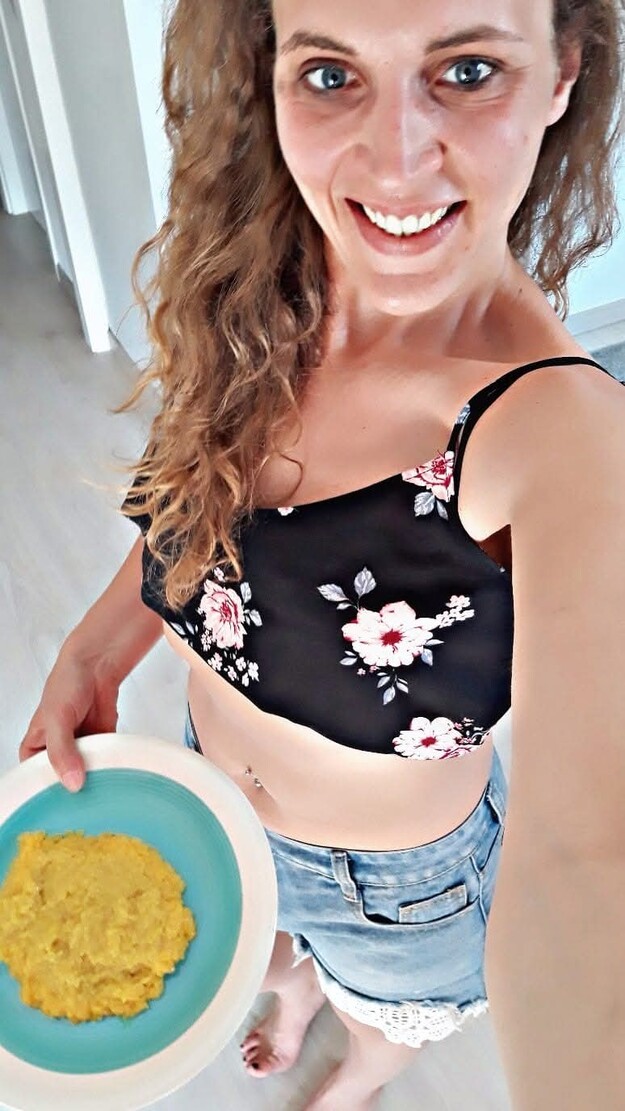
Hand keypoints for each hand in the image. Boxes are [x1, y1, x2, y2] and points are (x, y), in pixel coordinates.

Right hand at [19, 646, 119, 791]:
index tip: (58, 803)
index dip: (44, 790)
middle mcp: (56, 750)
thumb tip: (72, 781)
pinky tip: (113, 773)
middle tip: (82, 799)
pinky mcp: (100, 745)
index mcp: (35, 746)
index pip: (34, 778)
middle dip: (72, 787)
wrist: (98, 666)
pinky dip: (109, 767)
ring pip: (85, 774)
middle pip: (62, 779)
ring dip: (93, 779)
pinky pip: (104, 764)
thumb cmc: (68, 683)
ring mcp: (80, 749)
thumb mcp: (57, 720)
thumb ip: (62, 752)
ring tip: (99, 787)